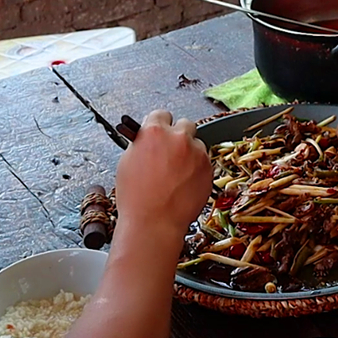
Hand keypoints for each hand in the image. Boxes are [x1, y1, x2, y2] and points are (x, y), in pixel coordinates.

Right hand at [114, 110, 212, 239]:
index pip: (161, 114)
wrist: (154, 223)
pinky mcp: (209, 167)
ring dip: (190, 153)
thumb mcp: (128, 162)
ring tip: (177, 174)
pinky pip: (204, 161)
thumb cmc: (136, 198)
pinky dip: (197, 169)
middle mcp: (178, 138)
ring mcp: (196, 152)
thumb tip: (149, 139)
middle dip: (179, 136)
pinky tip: (185, 183)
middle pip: (184, 125)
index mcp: (154, 132)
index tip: (161, 131)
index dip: (160, 124)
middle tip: (172, 151)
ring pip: (197, 144)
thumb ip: (142, 144)